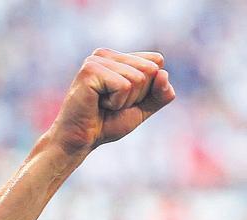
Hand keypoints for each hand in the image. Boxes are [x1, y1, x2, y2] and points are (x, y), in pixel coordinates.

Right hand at [45, 48, 175, 155]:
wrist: (83, 139)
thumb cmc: (109, 122)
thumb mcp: (143, 108)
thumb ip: (161, 93)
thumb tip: (164, 73)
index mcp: (119, 57)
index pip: (156, 62)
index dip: (149, 88)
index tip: (126, 99)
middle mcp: (107, 53)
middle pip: (150, 69)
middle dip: (138, 95)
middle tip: (114, 103)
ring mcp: (97, 59)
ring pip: (138, 79)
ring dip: (126, 101)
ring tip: (105, 104)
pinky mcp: (90, 70)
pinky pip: (123, 86)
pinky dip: (116, 103)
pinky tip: (99, 103)